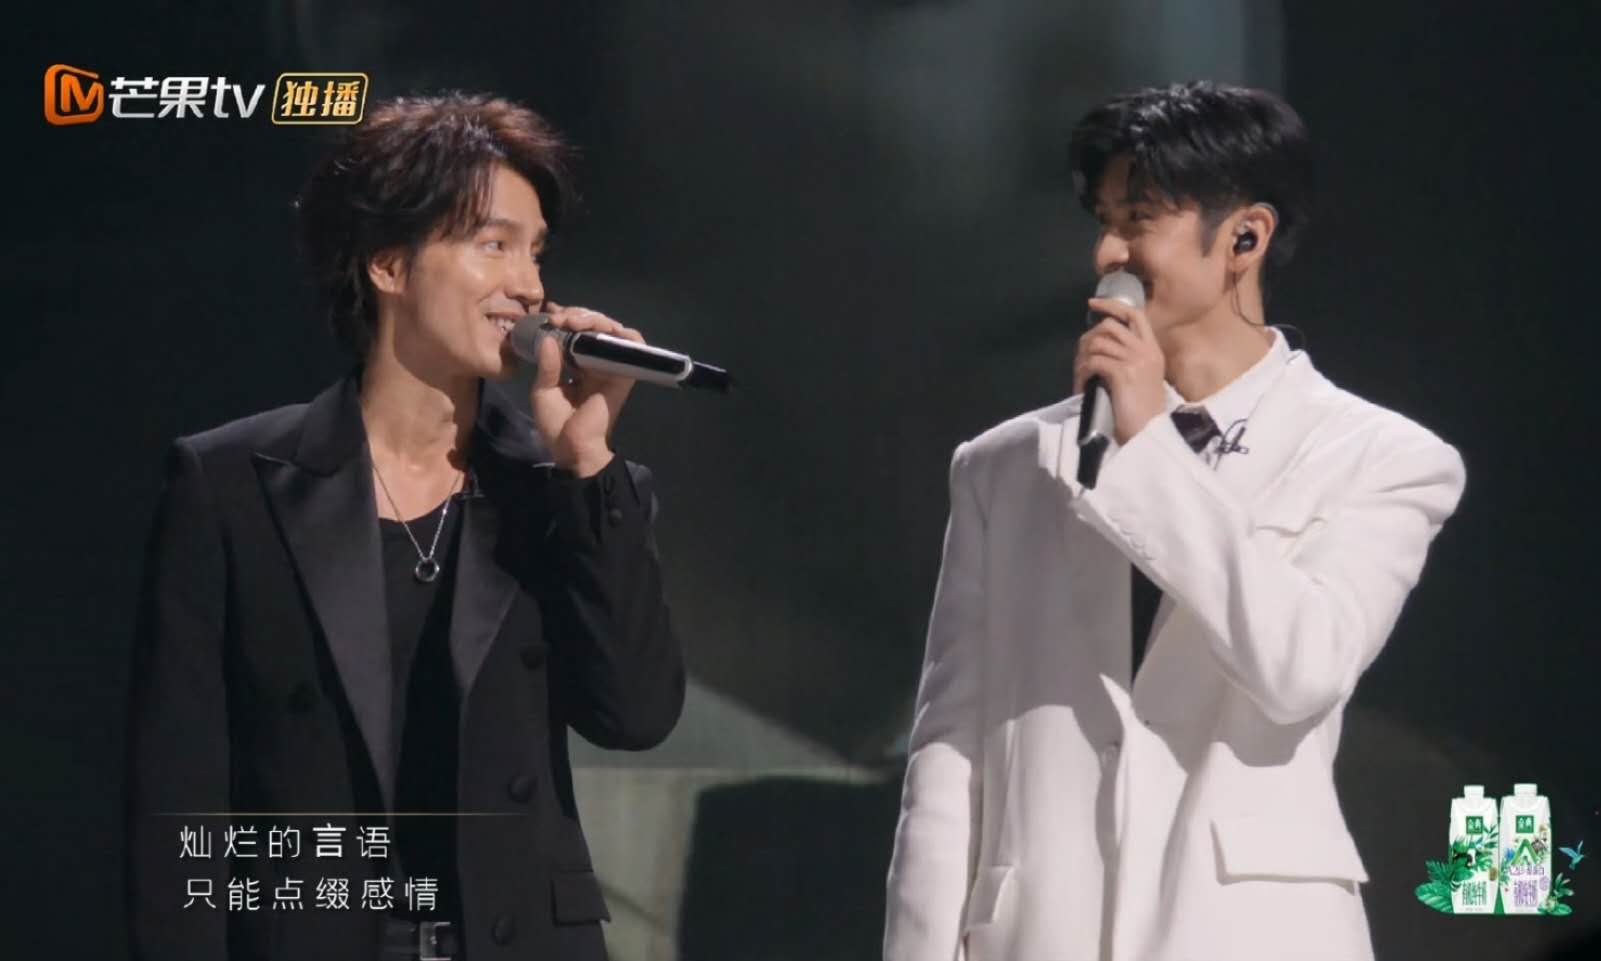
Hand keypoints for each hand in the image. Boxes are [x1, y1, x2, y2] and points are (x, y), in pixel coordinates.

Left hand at [527, 302, 641, 476]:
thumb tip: (547, 338)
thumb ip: (548, 365)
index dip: (567, 319)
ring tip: (575, 322)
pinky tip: (602, 328)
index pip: (577, 334)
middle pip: (594, 328)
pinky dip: (624, 333)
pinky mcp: (625, 373)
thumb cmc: (556, 424)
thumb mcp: (543, 390)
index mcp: (577, 366)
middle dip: (577, 315)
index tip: (551, 315)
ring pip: (613, 331)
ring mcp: (612, 367)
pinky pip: (634, 347)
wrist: (572, 447)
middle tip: (558, 318)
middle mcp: (596, 363)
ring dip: (595, 319)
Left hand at [1073, 297, 1166, 444]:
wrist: (1149, 432)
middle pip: (1110, 326)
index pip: (1135, 315)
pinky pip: (1093, 362)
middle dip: (1089, 338)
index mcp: (1153, 350)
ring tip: (1080, 376)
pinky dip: (1082, 373)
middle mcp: (1147, 350)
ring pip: (1098, 343)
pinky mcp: (1123, 373)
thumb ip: (1128, 358)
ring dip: (1082, 359)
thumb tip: (1099, 345)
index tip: (1092, 305)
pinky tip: (1082, 386)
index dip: (1112, 306)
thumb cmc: (1142, 411)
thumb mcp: (1141, 377)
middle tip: (1081, 357)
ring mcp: (1136, 360)